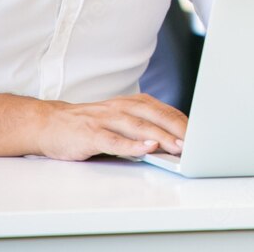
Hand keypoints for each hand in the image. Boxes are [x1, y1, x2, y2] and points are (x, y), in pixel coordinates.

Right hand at [33, 93, 187, 160]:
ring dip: (160, 137)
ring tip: (178, 146)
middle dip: (179, 129)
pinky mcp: (91, 134)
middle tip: (197, 142)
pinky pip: (113, 140)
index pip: (165, 112)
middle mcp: (122, 108)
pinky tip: (145, 149)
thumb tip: (176, 139)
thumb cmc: (90, 124)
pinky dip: (131, 145)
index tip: (202, 135)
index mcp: (133, 103)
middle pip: (156, 116)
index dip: (184, 123)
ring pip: (138, 127)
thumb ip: (145, 126)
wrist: (50, 123)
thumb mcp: (121, 119)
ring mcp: (106, 120)